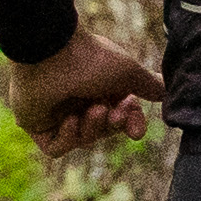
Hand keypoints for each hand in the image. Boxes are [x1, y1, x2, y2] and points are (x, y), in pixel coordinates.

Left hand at [0, 29, 154, 155]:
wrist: (50, 52)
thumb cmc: (91, 58)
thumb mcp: (129, 71)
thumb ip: (148, 84)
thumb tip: (165, 91)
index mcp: (98, 84)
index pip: (120, 114)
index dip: (131, 124)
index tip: (136, 132)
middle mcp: (77, 98)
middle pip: (103, 129)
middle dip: (112, 125)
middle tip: (114, 112)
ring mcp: (55, 112)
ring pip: (82, 139)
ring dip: (92, 128)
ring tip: (92, 109)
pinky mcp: (35, 124)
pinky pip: (56, 147)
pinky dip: (67, 138)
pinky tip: (69, 119)